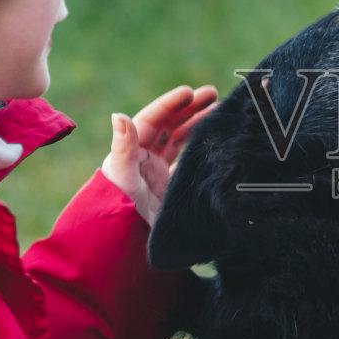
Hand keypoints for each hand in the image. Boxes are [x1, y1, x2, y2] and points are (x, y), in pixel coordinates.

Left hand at [101, 84, 216, 225]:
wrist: (127, 246)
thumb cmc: (120, 212)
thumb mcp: (122, 178)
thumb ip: (123, 148)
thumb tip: (119, 114)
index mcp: (131, 152)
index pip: (152, 120)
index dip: (170, 105)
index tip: (190, 92)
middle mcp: (144, 159)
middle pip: (168, 126)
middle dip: (189, 108)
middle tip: (213, 93)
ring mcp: (157, 173)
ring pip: (179, 141)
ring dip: (196, 125)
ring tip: (218, 112)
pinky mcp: (168, 188)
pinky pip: (186, 161)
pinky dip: (199, 150)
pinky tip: (214, 144)